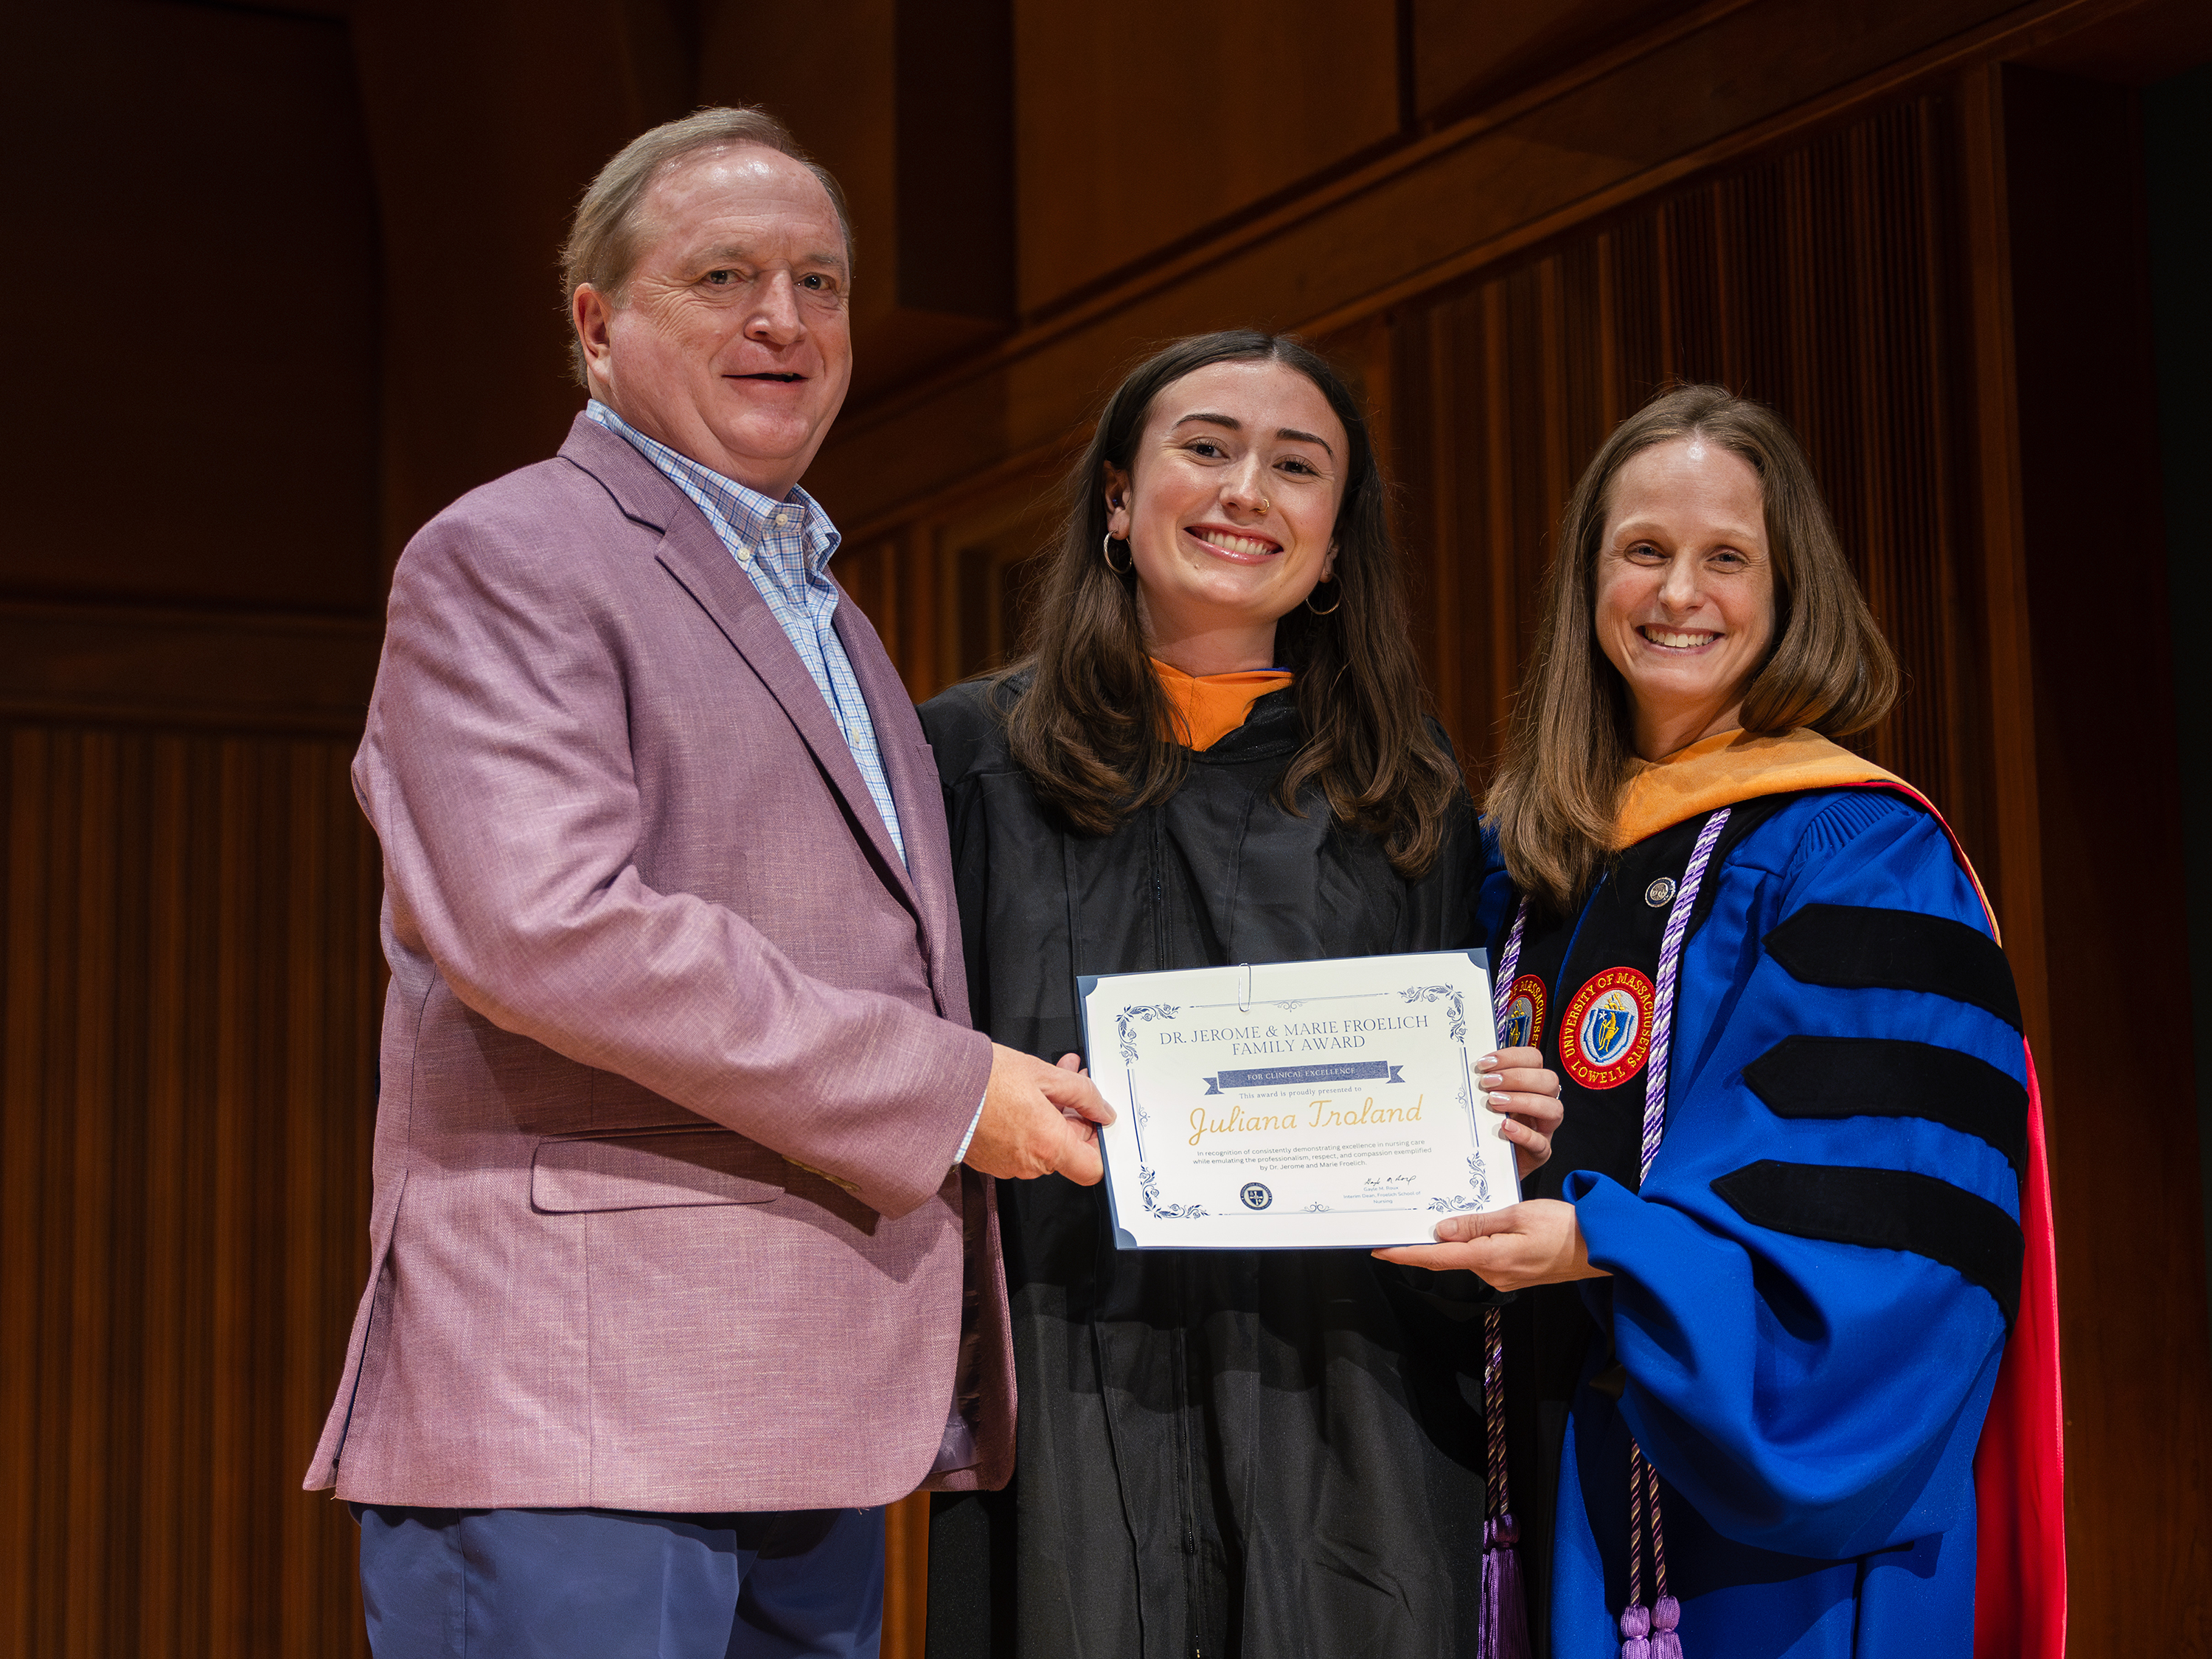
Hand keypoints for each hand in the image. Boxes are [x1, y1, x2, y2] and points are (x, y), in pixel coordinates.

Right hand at [963, 1046, 1115, 1184]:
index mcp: (1049, 1145)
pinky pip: (1021, 1146)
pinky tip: (1024, 1094)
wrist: (936, 1086)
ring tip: (1047, 1079)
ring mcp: (1009, 1165)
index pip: (1093, 1168)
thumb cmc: (984, 1079)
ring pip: (1045, 1145)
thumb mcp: (1043, 1074)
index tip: (1097, 1119)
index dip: (1100, 1144)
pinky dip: (1028, 1124)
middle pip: (1068, 1151)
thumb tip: (1102, 1109)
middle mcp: (1030, 1164)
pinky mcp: (991, 1161)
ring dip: (1051, 1115)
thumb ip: (1082, 1093)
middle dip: (1074, 1116)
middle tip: (1074, 1080)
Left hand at [1372, 1199, 1606, 1289]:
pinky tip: (1467, 1226)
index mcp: (1491, 1258)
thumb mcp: (1518, 1215)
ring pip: (1466, 1256)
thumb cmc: (1565, 1227)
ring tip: (1431, 1217)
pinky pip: (1483, 1257)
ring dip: (1448, 1241)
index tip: (1379, 1249)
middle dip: (1422, 1244)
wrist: (1602, 1248)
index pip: (1437, 1258)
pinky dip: (1469, 1243)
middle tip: (1399, 1222)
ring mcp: (1504, 1275)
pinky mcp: (1515, 1271)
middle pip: (1448, 1258)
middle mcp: (1493, 1272)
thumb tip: (1441, 1231)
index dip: (1405, 1254)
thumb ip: (1478, 1223)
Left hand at [1479, 1046, 1562, 1178]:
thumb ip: (1485, 1083)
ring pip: (1553, 1109)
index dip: (1511, 1057)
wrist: (1488, 1160)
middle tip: (1488, 1083)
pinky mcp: (1540, 1152)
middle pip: (1548, 1080)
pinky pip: (1541, 1143)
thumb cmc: (1488, 1124)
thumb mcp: (1487, 1099)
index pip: (1534, 1059)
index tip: (1485, 1064)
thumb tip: (1469, 1066)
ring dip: (1522, 1101)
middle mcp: (1544, 1102)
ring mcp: (1545, 1128)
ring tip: (1494, 1102)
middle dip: (1517, 1078)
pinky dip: (1524, 1134)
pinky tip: (1505, 1127)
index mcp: (1532, 1084)